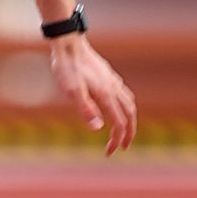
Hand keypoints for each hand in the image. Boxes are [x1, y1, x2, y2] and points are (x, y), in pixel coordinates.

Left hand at [49, 37, 136, 154]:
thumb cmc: (66, 68)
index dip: (116, 140)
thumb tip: (98, 128)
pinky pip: (124, 94)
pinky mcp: (108, 76)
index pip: (119, 124)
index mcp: (106, 95)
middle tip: (122, 147)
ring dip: (129, 120)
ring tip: (123, 131)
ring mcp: (113, 81)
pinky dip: (125, 106)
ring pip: (129, 103)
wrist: (68, 44)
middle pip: (130, 115)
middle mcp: (114, 88)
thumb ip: (85, 109)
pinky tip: (117, 107)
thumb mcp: (71, 90)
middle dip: (128, 133)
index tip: (109, 153)